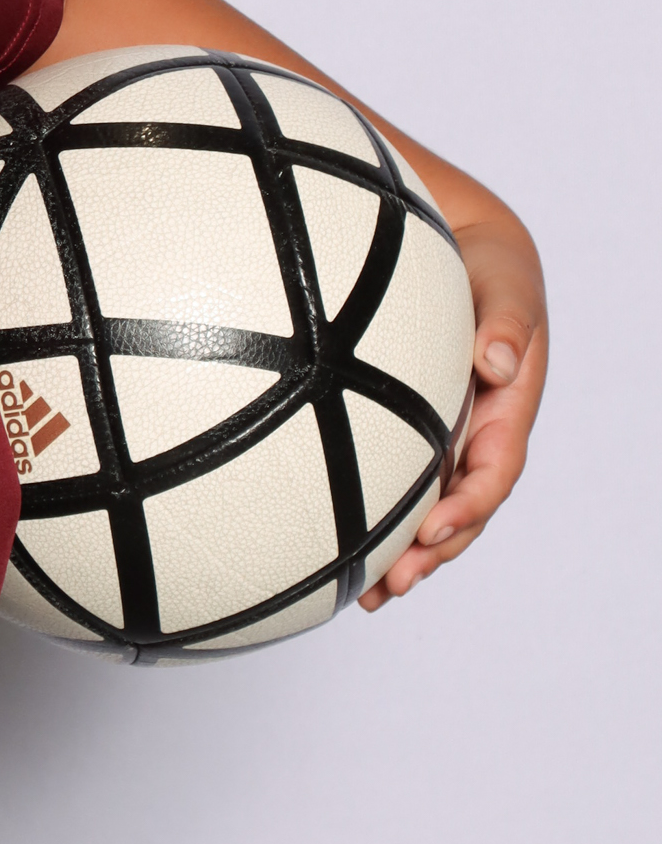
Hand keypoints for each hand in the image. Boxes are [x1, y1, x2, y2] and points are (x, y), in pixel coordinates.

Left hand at [359, 210, 546, 610]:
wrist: (461, 249)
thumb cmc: (488, 266)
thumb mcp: (506, 284)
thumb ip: (506, 321)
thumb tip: (498, 363)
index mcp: (505, 411)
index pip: (494, 471)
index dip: (468, 507)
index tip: (434, 531)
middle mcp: (475, 434)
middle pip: (460, 509)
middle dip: (432, 552)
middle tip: (394, 583)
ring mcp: (443, 437)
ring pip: (427, 507)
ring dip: (404, 552)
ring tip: (369, 593)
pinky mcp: (407, 430)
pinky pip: (394, 480)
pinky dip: (374, 515)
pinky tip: (338, 548)